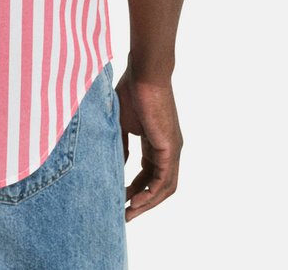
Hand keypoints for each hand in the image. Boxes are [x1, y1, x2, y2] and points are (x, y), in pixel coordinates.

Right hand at [114, 64, 182, 221]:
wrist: (144, 73)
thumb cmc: (132, 90)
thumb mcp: (121, 123)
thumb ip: (120, 144)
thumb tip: (116, 163)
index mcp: (156, 142)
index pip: (149, 173)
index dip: (135, 189)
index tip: (120, 199)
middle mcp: (168, 148)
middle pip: (158, 185)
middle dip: (141, 201)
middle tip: (124, 214)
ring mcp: (171, 149)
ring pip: (164, 187)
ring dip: (147, 203)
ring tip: (129, 214)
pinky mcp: (170, 148)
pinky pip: (164, 180)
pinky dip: (151, 194)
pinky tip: (136, 202)